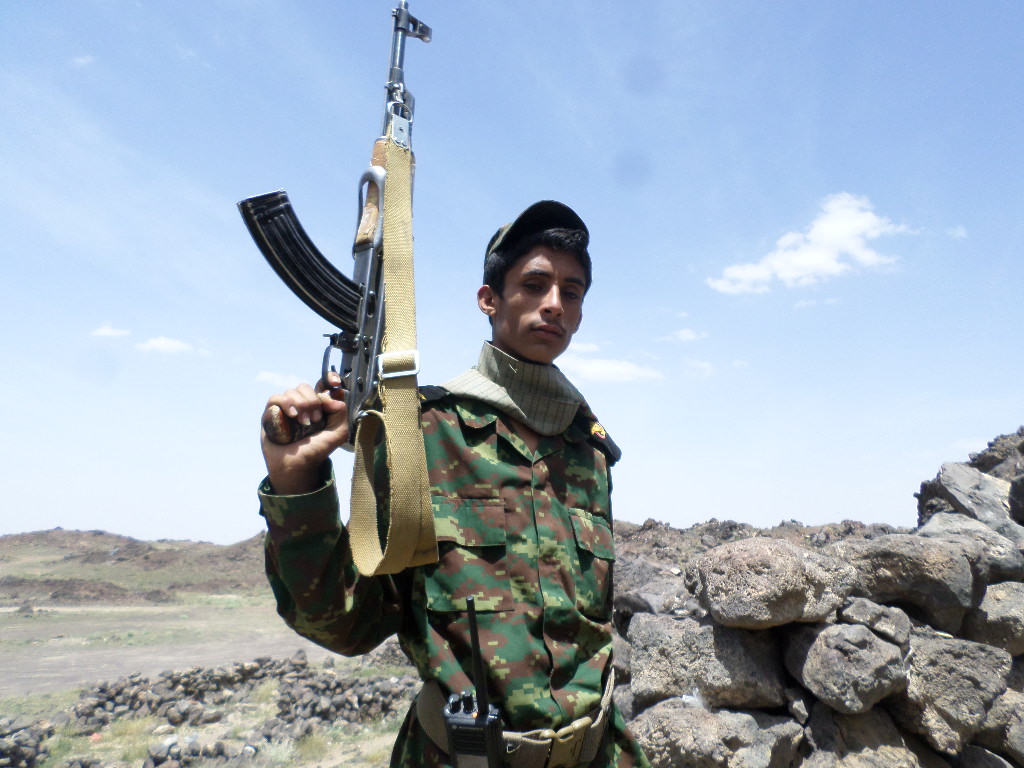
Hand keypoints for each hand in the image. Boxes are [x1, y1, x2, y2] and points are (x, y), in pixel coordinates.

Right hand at [261, 371, 348, 494]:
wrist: (297, 466)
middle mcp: (301, 405)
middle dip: (312, 401)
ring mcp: (285, 408)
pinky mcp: (270, 414)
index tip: (335, 382)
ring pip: (291, 391)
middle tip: (315, 419)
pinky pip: (275, 398)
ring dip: (300, 405)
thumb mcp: (338, 433)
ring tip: (303, 423)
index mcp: (318, 406)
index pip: (321, 384)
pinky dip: (285, 403)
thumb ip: (341, 413)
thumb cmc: (316, 450)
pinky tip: (291, 416)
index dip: (328, 378)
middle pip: (306, 387)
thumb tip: (334, 395)